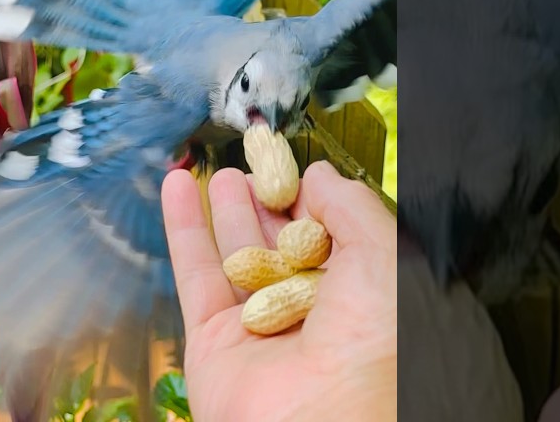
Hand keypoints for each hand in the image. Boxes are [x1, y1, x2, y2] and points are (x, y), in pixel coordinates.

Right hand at [161, 161, 396, 421]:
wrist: (329, 418)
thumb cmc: (375, 343)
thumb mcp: (382, 252)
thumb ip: (348, 205)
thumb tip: (317, 175)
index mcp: (360, 297)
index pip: (330, 236)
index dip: (310, 198)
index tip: (293, 164)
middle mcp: (310, 315)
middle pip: (280, 245)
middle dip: (266, 203)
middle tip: (253, 163)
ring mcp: (260, 328)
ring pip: (236, 256)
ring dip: (226, 210)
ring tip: (220, 172)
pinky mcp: (214, 342)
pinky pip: (195, 275)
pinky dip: (184, 228)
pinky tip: (177, 187)